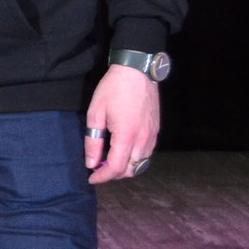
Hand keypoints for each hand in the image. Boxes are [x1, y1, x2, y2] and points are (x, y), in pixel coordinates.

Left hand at [85, 63, 159, 184]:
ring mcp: (153, 135)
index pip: (115, 168)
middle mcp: (143, 138)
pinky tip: (124, 150)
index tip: (92, 178)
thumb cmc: (113, 89)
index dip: (102, 177)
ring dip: (125, 167)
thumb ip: (93, 141)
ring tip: (110, 159)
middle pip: (130, 170)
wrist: (137, 70)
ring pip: (141, 164)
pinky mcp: (156, 130)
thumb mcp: (95, 113)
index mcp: (126, 135)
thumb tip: (91, 163)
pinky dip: (135, 159)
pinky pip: (148, 153)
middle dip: (114, 174)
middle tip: (99, 167)